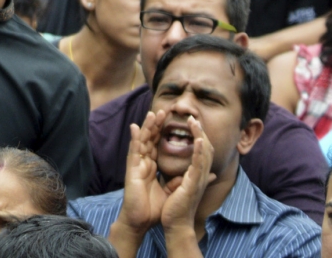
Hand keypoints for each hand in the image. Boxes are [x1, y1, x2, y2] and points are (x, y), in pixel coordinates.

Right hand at [116, 112, 168, 238]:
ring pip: (142, 141)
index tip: (171, 120)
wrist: (141, 221)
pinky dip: (135, 139)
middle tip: (164, 111)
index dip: (163, 132)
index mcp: (151, 167)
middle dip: (156, 125)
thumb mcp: (171, 191)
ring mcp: (137, 165)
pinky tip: (135, 128)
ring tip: (153, 113)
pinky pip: (133, 151)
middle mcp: (143, 163)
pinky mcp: (131, 170)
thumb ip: (179, 180)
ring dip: (147, 127)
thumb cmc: (154, 208)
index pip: (157, 145)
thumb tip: (201, 174)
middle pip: (150, 140)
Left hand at [161, 116, 216, 233]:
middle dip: (200, 132)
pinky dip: (199, 152)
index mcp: (197, 174)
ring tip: (195, 122)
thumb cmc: (179, 207)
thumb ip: (193, 177)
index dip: (199, 136)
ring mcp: (199, 179)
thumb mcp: (186, 187)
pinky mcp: (193, 184)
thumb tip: (207, 174)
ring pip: (204, 153)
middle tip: (193, 117)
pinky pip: (198, 165)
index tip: (192, 123)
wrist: (176, 224)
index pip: (202, 151)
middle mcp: (201, 175)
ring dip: (200, 136)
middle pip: (205, 148)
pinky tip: (199, 140)